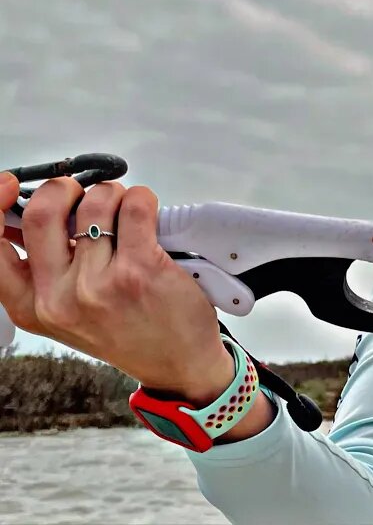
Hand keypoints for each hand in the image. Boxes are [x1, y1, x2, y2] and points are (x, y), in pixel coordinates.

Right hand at [0, 174, 233, 402]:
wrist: (177, 364)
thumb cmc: (124, 330)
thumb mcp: (66, 309)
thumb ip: (44, 267)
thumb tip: (28, 211)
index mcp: (29, 306)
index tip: (9, 185)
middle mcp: (58, 298)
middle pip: (42, 213)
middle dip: (63, 189)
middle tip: (81, 193)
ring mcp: (100, 284)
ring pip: (95, 204)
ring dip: (110, 195)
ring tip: (122, 209)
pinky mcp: (141, 270)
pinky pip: (135, 208)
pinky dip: (141, 198)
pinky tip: (145, 210)